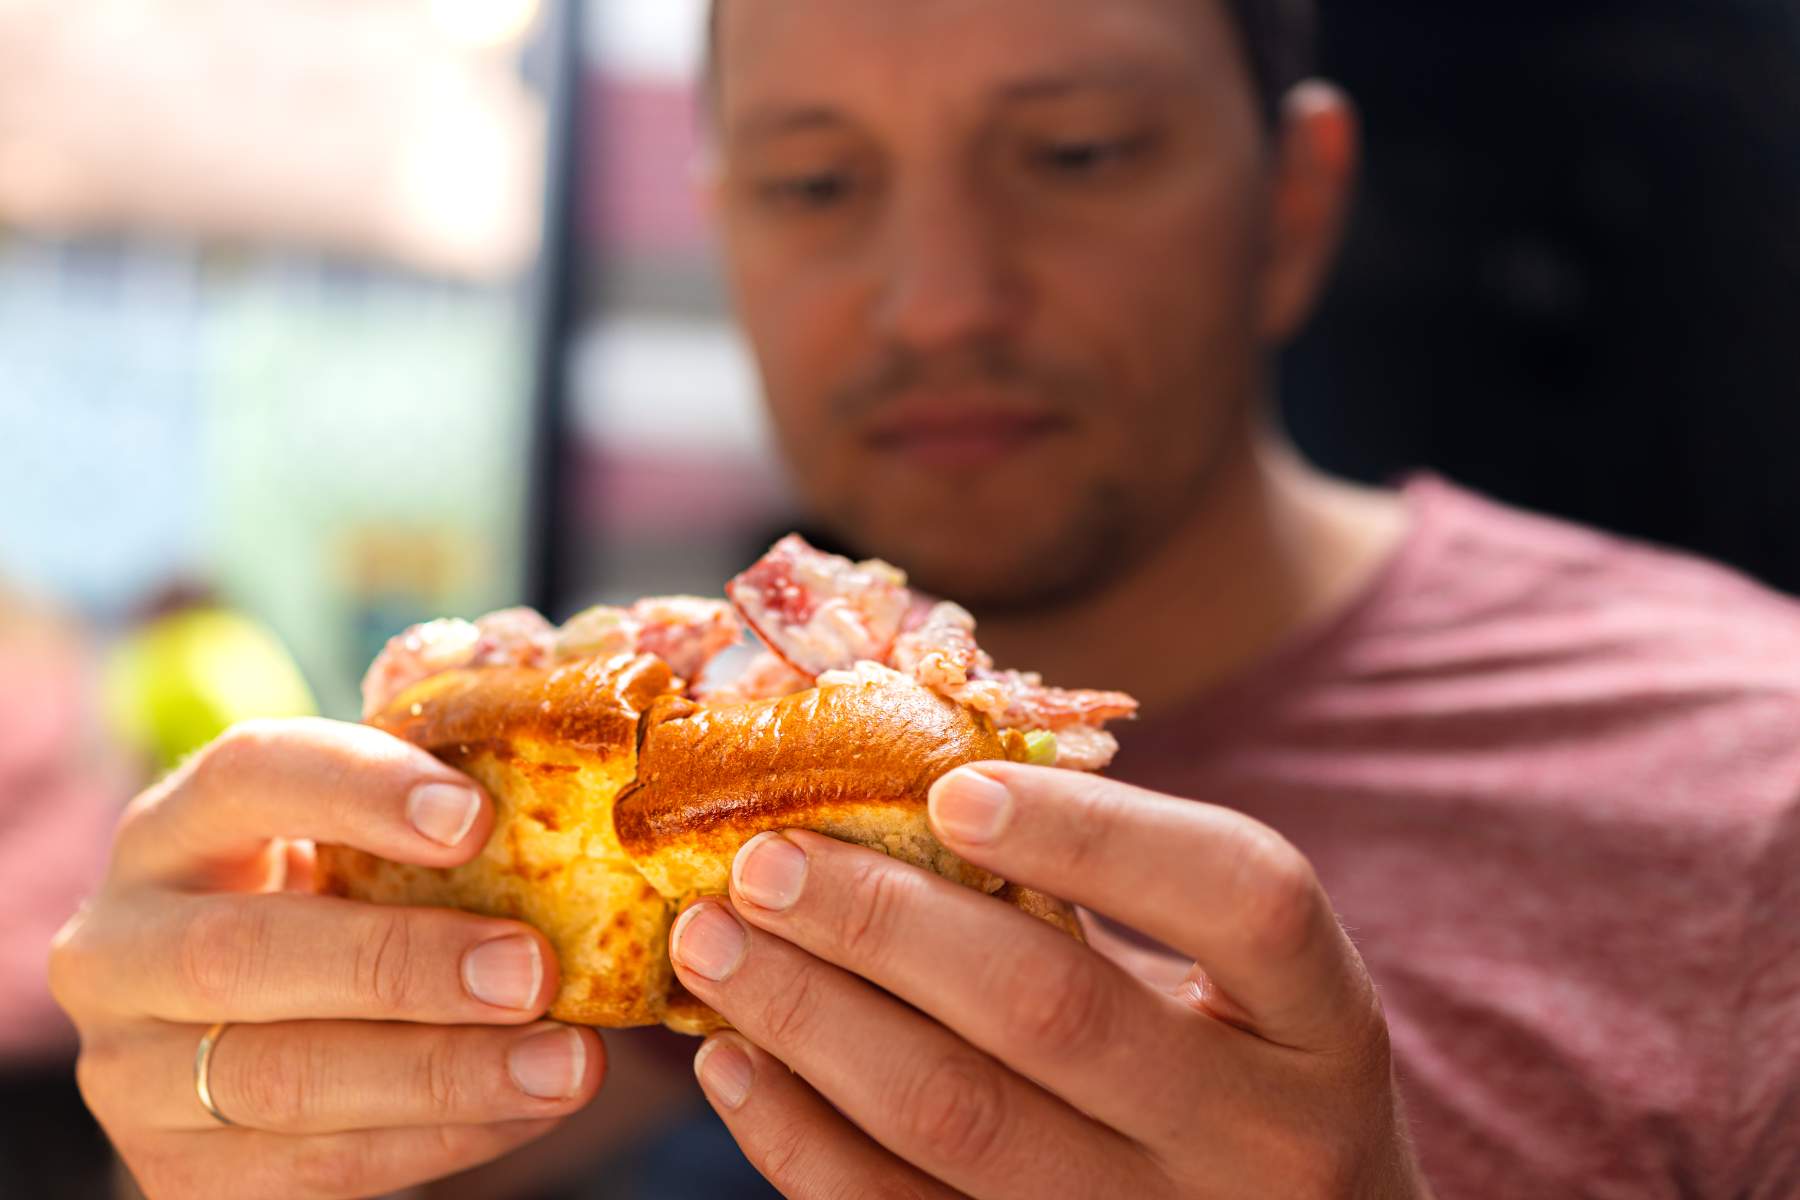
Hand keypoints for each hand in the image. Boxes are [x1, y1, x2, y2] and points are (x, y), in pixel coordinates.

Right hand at [49, 718, 603, 1198]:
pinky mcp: (176, 1173)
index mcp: (171, 829)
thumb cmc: (343, 902)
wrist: (262, 1036)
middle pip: (241, 952)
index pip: (244, 776)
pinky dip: (439, 1139)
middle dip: (402, 964)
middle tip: (534, 970)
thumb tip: (580, 785)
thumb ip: (432, 809)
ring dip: (443, 1074)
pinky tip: (529, 1107)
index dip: (358, 788)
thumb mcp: (359, 842)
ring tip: (567, 1062)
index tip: (479, 818)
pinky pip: (315, 1167)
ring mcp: (131, 1073)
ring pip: (280, 1079)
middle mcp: (119, 947)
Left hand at [668, 763, 1430, 1198]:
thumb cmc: (1241, 1081)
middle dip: (884, 920)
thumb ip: (1122, 897)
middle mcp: (1268, 1139)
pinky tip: (736, 1065)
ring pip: (959, 1119)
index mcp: (1326, 1023)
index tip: (951, 787)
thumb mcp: (1236, 989)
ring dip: (812, 1018)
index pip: (1244, 895)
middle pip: (1058, 1009)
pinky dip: (800, 1140)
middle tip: (765, 860)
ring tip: (716, 944)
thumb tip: (903, 773)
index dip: (1094, 831)